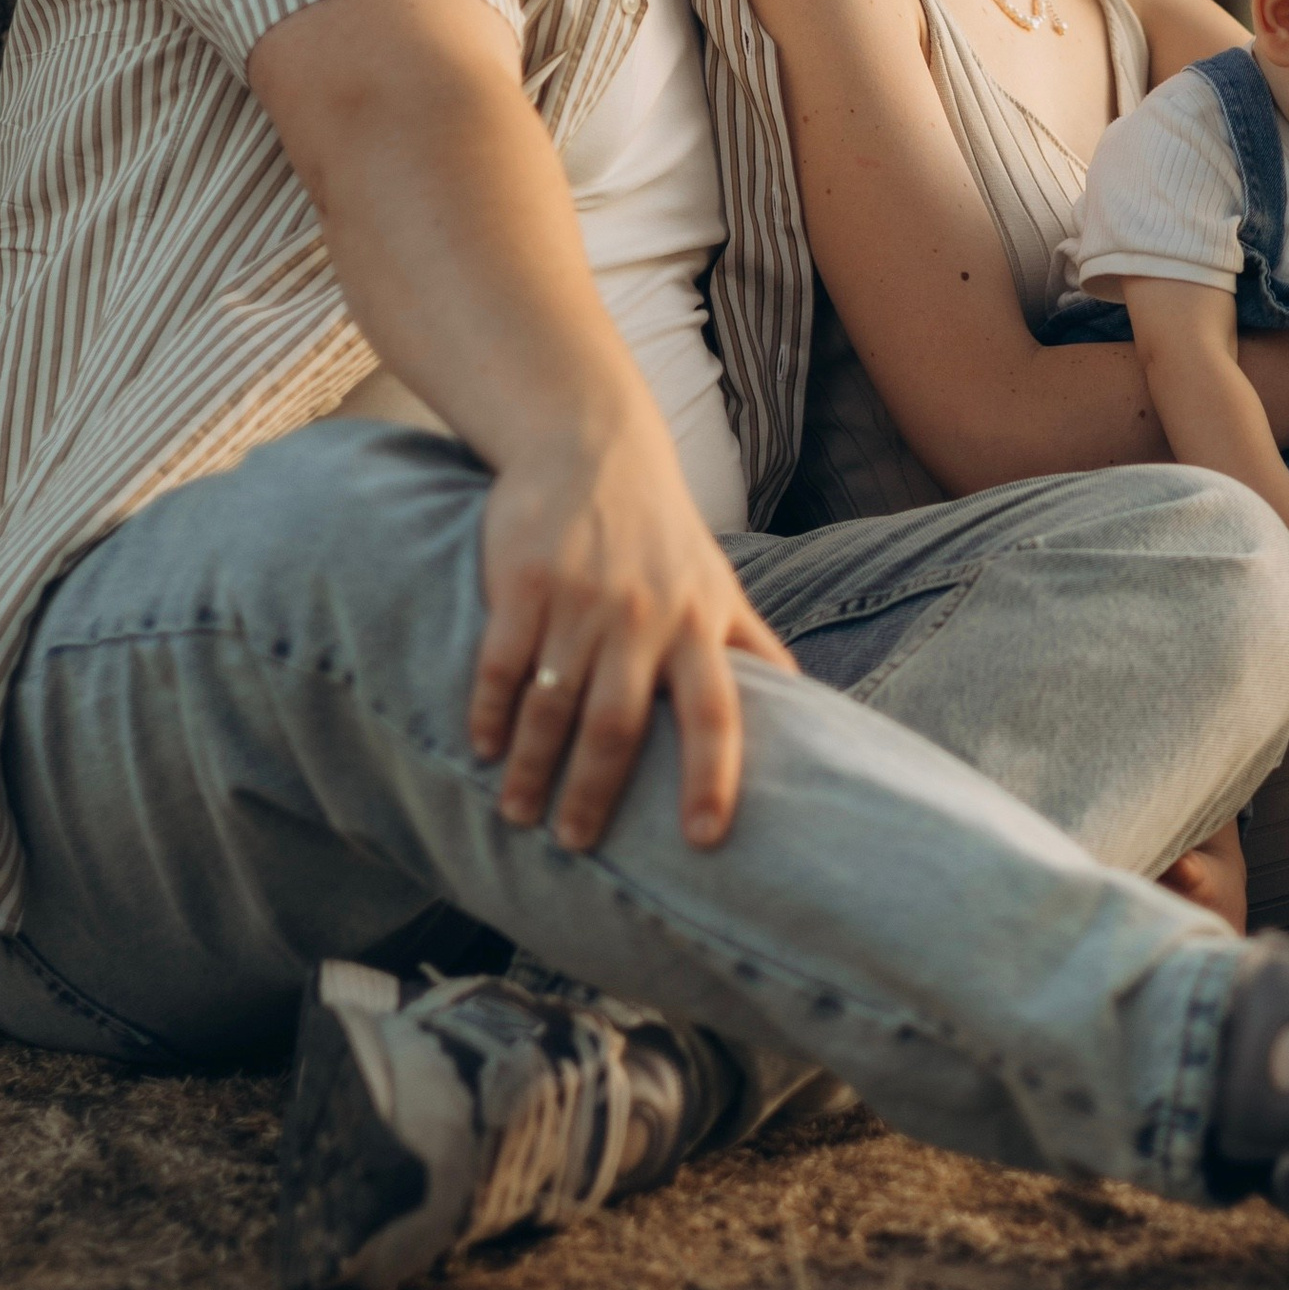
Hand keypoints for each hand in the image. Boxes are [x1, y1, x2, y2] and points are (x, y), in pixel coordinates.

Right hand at [469, 409, 797, 851]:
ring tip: (518, 814)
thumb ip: (753, 647)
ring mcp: (582, 600)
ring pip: (554, 703)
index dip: (714, 777)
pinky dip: (489, 711)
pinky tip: (481, 747)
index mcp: (700, 624)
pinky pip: (503, 662)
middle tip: (573, 844)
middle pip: (619, 725)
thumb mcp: (719, 585)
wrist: (591, 445)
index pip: (717, 712)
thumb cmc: (662, 534)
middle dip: (594, 795)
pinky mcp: (525, 581)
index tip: (705, 839)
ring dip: (532, 768)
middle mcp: (645, 617)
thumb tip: (806, 710)